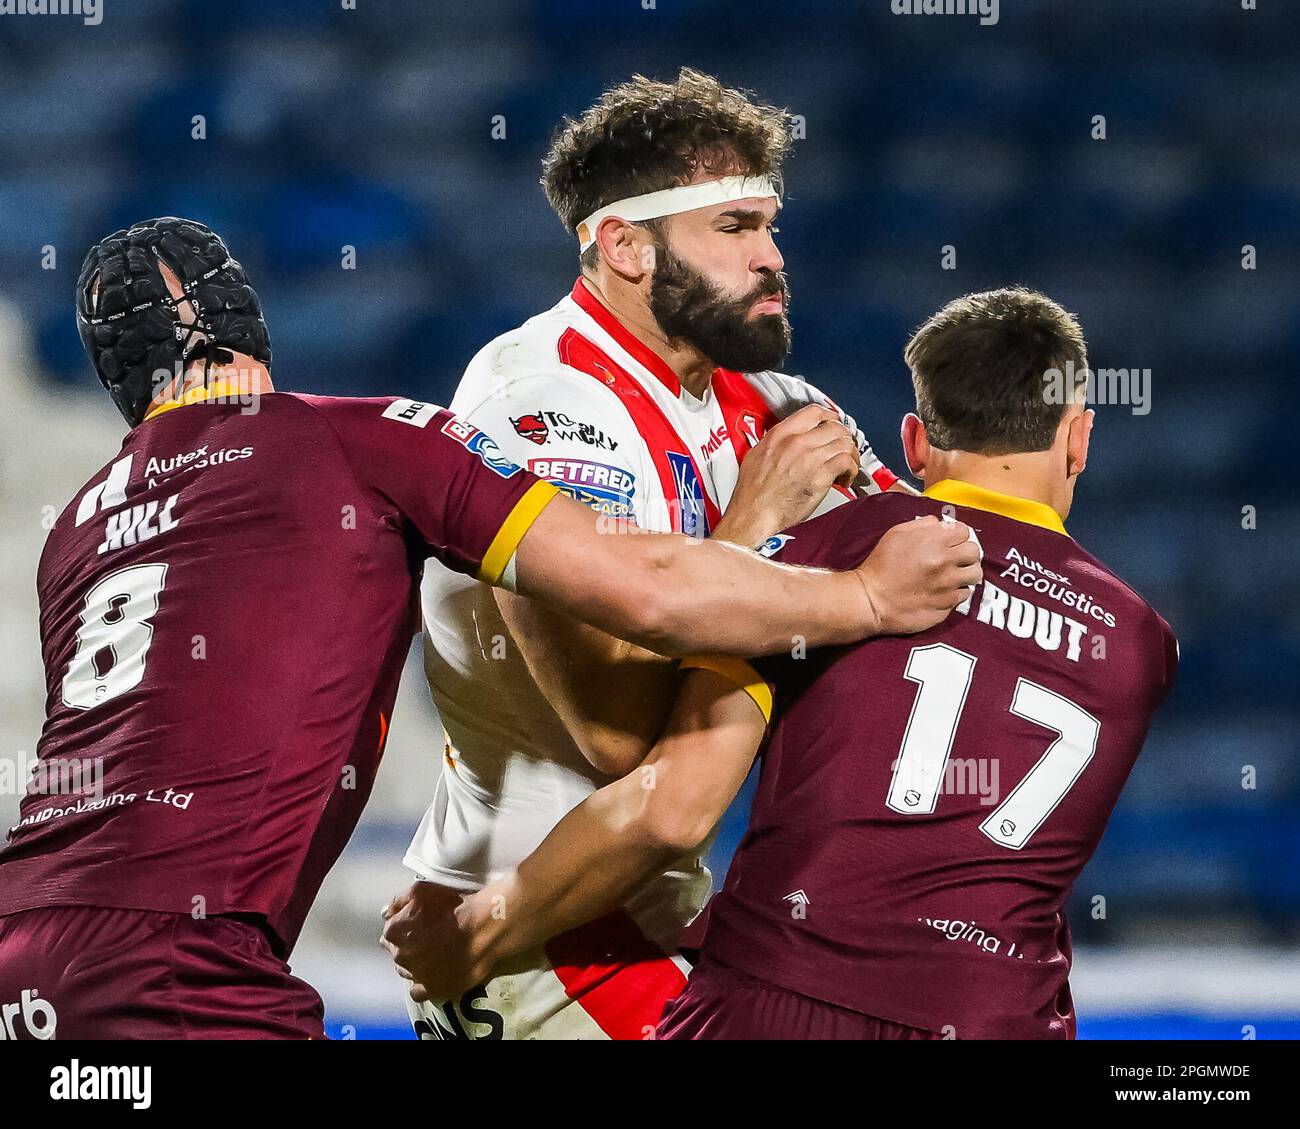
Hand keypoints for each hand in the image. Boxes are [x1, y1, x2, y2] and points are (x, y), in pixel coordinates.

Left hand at [380, 881, 485, 1004]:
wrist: (481, 927)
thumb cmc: (452, 905)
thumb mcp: (420, 889)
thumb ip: (398, 901)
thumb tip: (385, 913)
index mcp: (394, 932)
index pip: (389, 930)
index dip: (402, 925)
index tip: (414, 922)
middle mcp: (400, 956)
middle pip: (396, 951)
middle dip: (406, 944)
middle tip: (423, 937)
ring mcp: (416, 975)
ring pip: (405, 971)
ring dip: (412, 963)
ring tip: (428, 955)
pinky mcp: (433, 990)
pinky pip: (418, 992)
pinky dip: (421, 983)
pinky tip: (429, 975)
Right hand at [713, 404, 859, 546]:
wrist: (753, 514)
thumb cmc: (752, 493)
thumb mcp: (756, 456)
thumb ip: (774, 442)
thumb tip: (788, 440)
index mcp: (780, 435)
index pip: (814, 412)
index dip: (829, 417)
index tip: (834, 424)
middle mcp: (796, 442)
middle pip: (835, 427)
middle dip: (844, 438)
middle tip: (844, 449)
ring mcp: (810, 458)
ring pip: (844, 443)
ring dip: (850, 455)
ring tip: (846, 467)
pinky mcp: (820, 476)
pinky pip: (847, 462)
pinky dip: (851, 470)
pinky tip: (845, 479)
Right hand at [854, 515, 983, 634]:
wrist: (871, 600)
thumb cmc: (881, 565)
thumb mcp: (896, 534)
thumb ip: (922, 525)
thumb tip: (940, 524)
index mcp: (935, 542)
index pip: (965, 532)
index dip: (956, 536)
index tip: (949, 542)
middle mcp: (946, 562)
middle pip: (974, 552)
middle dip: (965, 553)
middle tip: (954, 558)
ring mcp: (949, 585)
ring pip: (975, 574)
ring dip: (966, 573)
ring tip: (954, 575)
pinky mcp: (947, 604)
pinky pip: (964, 595)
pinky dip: (957, 591)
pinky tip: (944, 590)